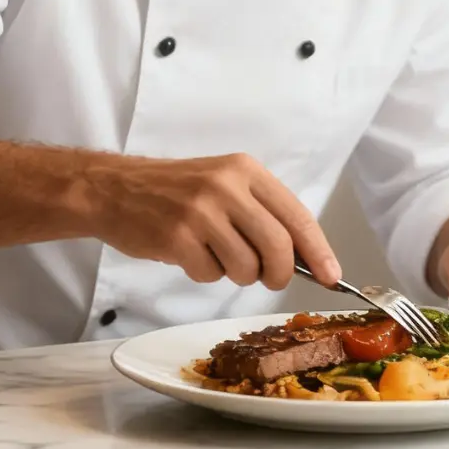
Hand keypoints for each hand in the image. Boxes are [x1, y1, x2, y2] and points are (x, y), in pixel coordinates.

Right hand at [86, 152, 340, 289]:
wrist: (115, 188)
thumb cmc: (175, 190)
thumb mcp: (223, 183)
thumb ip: (261, 211)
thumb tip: (305, 256)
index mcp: (245, 170)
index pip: (296, 215)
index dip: (318, 250)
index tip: (332, 276)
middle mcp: (226, 186)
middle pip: (278, 247)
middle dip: (279, 273)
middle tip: (268, 278)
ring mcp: (200, 211)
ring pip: (246, 267)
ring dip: (235, 274)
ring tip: (214, 254)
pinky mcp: (177, 237)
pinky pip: (210, 274)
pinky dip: (204, 273)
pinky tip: (189, 253)